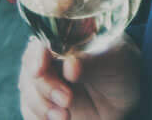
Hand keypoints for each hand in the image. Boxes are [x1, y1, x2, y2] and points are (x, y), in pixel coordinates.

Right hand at [18, 39, 137, 119]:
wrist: (124, 102)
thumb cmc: (122, 70)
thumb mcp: (116, 59)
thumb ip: (92, 60)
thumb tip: (70, 64)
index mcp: (66, 40)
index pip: (42, 43)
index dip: (37, 56)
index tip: (40, 70)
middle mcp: (49, 60)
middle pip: (30, 70)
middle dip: (46, 88)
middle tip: (67, 99)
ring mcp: (43, 83)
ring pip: (28, 93)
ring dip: (43, 106)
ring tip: (65, 115)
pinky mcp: (41, 105)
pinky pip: (29, 112)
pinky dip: (40, 118)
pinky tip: (59, 119)